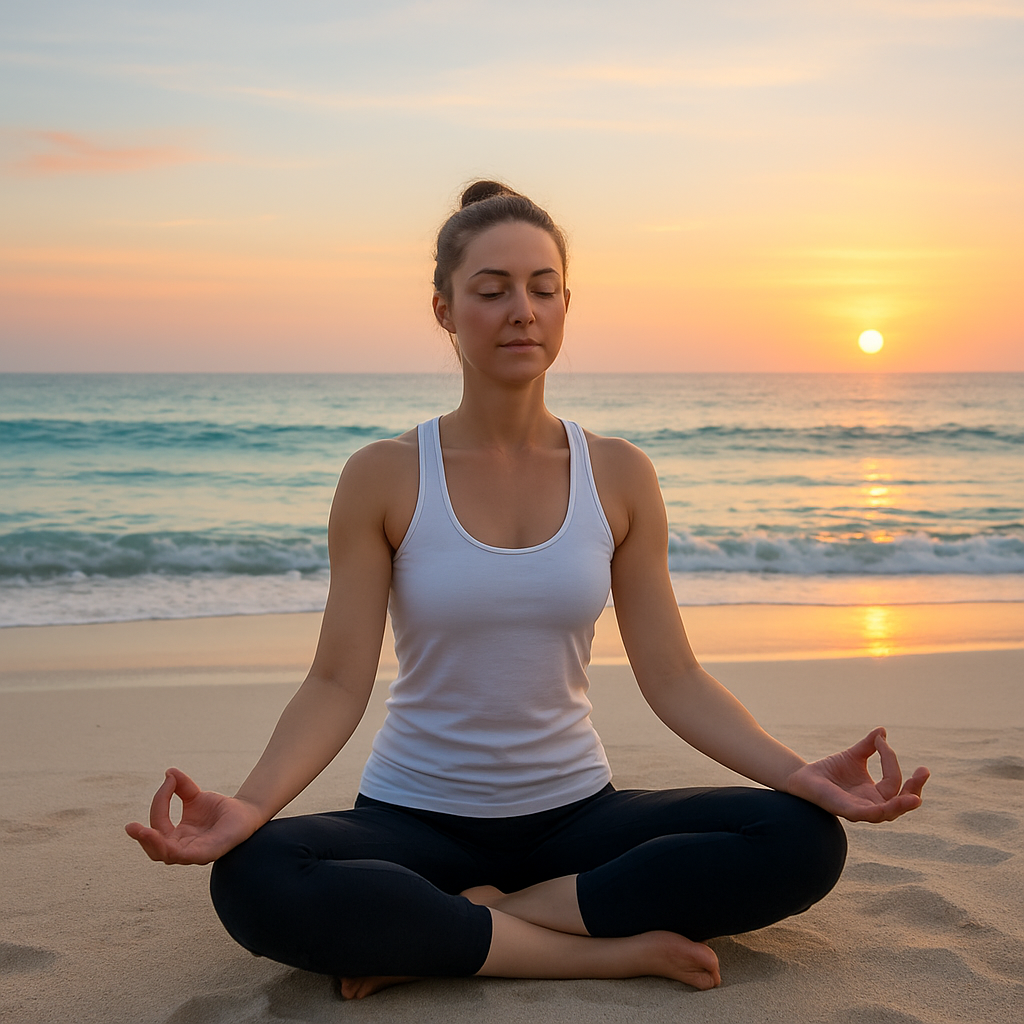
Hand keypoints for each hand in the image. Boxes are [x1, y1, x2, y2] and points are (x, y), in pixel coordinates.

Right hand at [125, 768, 264, 864]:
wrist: (246, 812)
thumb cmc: (220, 809)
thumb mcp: (196, 796)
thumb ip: (181, 786)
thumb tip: (169, 772)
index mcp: (176, 836)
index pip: (158, 823)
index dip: (159, 802)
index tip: (169, 780)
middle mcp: (182, 848)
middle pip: (155, 849)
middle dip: (142, 838)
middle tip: (130, 827)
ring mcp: (194, 853)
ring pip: (167, 856)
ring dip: (153, 845)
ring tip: (144, 832)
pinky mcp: (208, 854)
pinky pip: (189, 857)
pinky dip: (177, 852)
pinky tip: (170, 844)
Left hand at [785, 727, 929, 822]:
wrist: (803, 776)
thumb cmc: (829, 770)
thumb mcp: (853, 756)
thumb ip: (869, 746)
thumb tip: (882, 731)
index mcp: (876, 793)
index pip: (894, 780)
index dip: (890, 759)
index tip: (881, 740)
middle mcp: (872, 805)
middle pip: (901, 803)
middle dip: (915, 788)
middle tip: (924, 770)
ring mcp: (861, 810)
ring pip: (888, 813)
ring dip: (901, 806)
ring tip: (915, 798)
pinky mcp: (847, 811)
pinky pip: (866, 816)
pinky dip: (877, 812)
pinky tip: (885, 807)